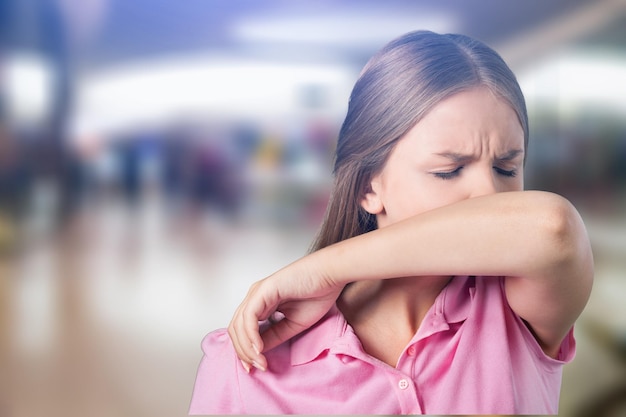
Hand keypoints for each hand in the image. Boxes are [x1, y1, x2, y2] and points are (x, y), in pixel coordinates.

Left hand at [227, 255, 343, 371]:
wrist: (331, 275)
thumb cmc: (318, 293)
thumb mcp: (293, 323)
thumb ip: (274, 335)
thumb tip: (258, 351)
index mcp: (261, 303)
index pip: (242, 330)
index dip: (244, 351)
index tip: (254, 368)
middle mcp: (255, 297)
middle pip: (236, 329)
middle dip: (243, 352)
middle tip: (256, 368)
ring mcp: (257, 292)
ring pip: (239, 325)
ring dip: (247, 348)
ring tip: (260, 362)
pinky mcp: (263, 290)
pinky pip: (249, 317)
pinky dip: (251, 336)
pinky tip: (259, 349)